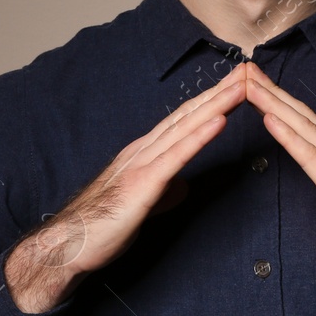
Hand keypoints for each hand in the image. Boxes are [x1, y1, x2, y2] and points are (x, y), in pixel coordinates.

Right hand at [5, 61, 250, 312]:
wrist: (68, 245)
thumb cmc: (101, 227)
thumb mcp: (141, 205)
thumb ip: (162, 192)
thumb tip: (181, 187)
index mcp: (145, 154)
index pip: (184, 122)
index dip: (211, 102)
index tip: (235, 85)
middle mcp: (144, 150)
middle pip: (188, 115)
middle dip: (220, 92)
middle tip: (247, 70)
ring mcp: (143, 164)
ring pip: (186, 127)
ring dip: (216, 104)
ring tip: (241, 86)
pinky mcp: (143, 183)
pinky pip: (177, 156)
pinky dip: (200, 136)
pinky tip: (219, 121)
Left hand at [243, 62, 315, 305]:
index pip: (308, 123)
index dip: (282, 101)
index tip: (259, 84)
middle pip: (302, 116)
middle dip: (272, 92)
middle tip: (246, 70)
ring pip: (303, 128)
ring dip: (273, 104)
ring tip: (250, 86)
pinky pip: (310, 157)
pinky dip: (288, 136)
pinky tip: (270, 120)